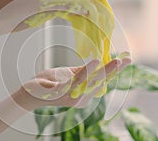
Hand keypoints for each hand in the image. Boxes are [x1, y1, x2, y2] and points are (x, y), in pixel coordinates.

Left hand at [14, 55, 130, 109]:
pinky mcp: (61, 93)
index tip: (128, 59)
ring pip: (91, 82)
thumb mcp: (69, 74)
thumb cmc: (50, 83)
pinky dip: (87, 71)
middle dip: (114, 70)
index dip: (115, 70)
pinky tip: (96, 61)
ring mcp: (71, 97)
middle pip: (101, 82)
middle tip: (126, 59)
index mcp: (84, 93)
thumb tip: (98, 62)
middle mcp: (81, 98)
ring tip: (117, 61)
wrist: (30, 91)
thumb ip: (83, 71)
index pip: (103, 80)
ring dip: (105, 71)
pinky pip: (76, 81)